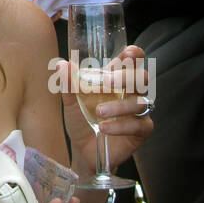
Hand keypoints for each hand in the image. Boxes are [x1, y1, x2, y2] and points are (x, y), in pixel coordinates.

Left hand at [56, 44, 153, 179]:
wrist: (82, 149)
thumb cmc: (81, 118)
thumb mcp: (71, 101)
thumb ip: (69, 83)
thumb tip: (61, 64)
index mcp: (117, 79)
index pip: (133, 61)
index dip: (135, 55)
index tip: (128, 53)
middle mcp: (132, 93)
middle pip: (142, 78)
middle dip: (126, 77)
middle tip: (107, 82)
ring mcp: (139, 112)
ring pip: (140, 103)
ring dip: (119, 106)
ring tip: (98, 113)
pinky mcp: (141, 131)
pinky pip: (139, 125)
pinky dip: (121, 126)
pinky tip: (104, 128)